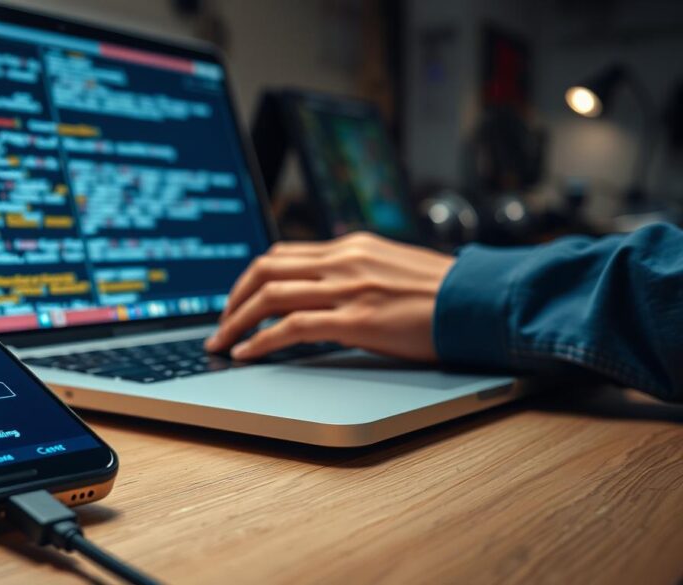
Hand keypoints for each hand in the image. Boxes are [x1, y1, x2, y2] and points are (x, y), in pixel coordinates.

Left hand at [204, 232, 454, 361]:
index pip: (282, 254)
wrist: (482, 301)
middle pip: (265, 269)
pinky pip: (291, 326)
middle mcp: (343, 260)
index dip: (250, 278)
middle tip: (220, 324)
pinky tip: (247, 354)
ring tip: (222, 343)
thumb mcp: (393, 268)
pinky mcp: (356, 319)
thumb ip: (358, 273)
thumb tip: (327, 290)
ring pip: (270, 295)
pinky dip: (260, 341)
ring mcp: (348, 288)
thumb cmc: (445, 293)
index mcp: (351, 246)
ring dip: (236, 322)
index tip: (237, 301)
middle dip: (232, 298)